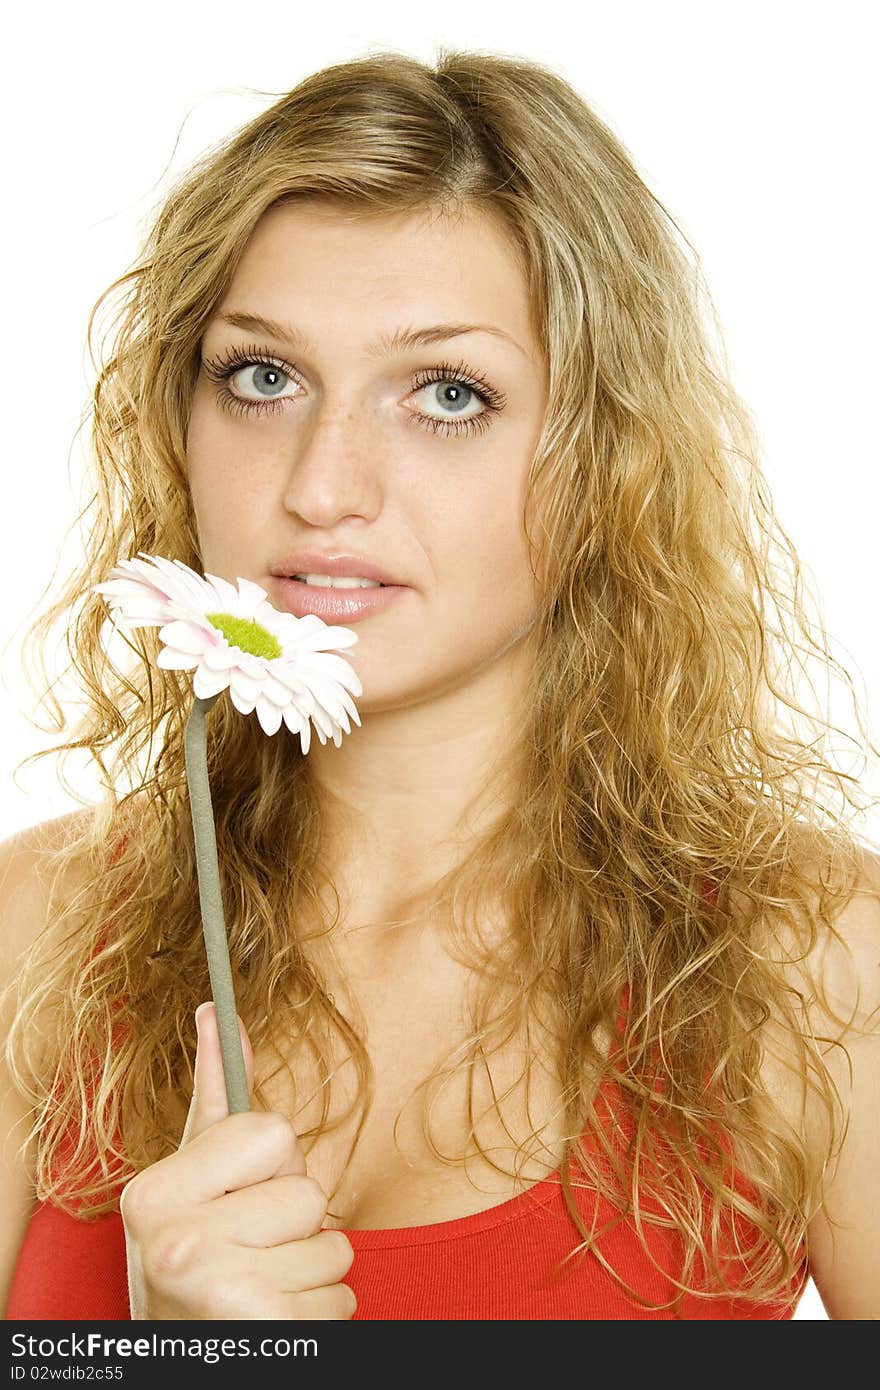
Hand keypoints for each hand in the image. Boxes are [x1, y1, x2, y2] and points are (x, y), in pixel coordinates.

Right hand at [120, 1001, 355, 1319]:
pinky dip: (321, 1315)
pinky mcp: (263, 1331)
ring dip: (311, 1271)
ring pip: (333, 1246)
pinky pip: (343, 1299)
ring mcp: (217, 1291)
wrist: (182, 1363)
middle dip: (294, 1221)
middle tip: (250, 1250)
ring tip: (264, 1287)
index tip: (235, 1198)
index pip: (271, 1133)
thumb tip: (214, 1011)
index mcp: (154, 1193)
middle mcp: (176, 1242)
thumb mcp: (190, 1178)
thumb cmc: (194, 1257)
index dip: (267, 1167)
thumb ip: (210, 1097)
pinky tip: (277, 1322)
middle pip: (307, 1190)